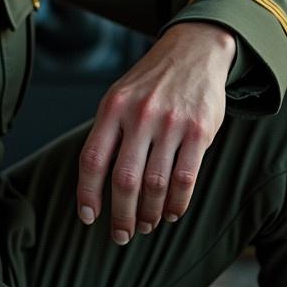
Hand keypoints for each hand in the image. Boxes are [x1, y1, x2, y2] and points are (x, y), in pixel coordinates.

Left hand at [76, 21, 235, 244]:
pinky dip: (176, 203)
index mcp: (112, 106)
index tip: (88, 218)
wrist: (192, 52)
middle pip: (124, 179)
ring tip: (146, 225)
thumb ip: (108, 131)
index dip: (87, 193)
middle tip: (121, 235)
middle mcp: (139, 115)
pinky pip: (185, 178)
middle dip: (121, 215)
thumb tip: (93, 182)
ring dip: (149, 214)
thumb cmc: (150, 82)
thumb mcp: (119, 95)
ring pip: (155, 184)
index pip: (93, 158)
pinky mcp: (198, 131)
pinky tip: (170, 212)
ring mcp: (170, 123)